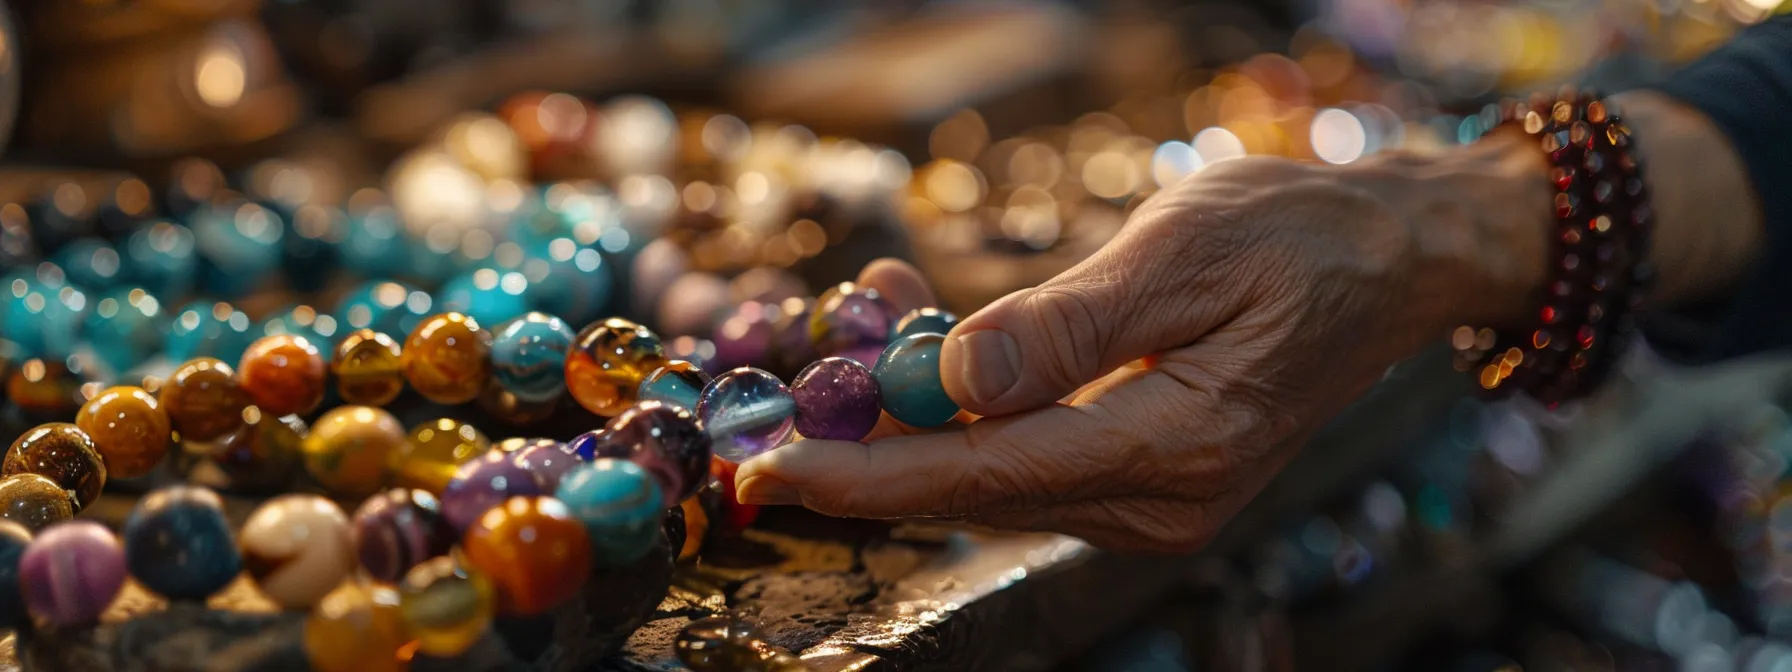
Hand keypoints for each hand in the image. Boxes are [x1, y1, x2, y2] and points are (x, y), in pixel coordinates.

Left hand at [737, 149, 1555, 551]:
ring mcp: (1151, 498)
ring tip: (858, 317)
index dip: (872, 471)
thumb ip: (1068, 325)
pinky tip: (919, 334)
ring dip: (913, 411)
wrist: (1393, 259)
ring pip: (992, 471)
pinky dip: (964, 404)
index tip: (772, 469)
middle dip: (868, 443)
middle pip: (975, 488)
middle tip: (771, 402)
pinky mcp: (1140, 474)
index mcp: (1178, 449)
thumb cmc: (1303, 238)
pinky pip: (1025, 451)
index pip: (990, 474)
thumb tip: (954, 379)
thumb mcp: (1188, 252)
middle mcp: (1159, 500)